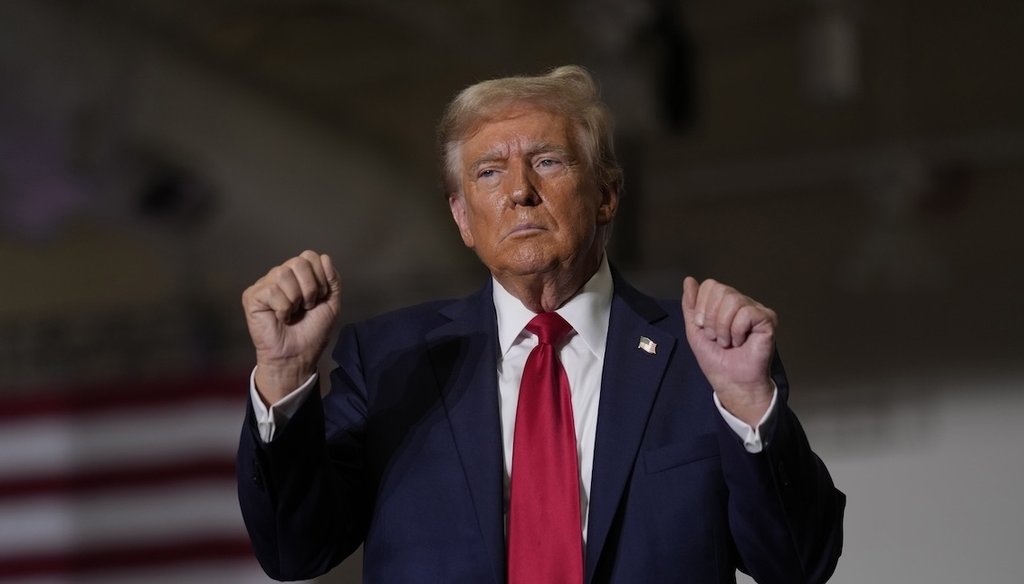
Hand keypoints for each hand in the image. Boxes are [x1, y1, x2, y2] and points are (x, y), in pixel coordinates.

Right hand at [242, 250, 340, 403]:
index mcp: (299, 275)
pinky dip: (282, 308)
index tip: (320, 298)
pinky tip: (280, 318)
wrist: (299, 355)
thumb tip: (325, 257)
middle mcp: (281, 276)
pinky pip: (271, 290)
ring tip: (293, 313)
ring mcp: (265, 285)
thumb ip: (332, 279)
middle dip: (310, 288)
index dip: (320, 277)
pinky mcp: (252, 296)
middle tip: (307, 307)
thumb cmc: (313, 332)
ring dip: (296, 299)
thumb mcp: (332, 303)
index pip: (310, 256)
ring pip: (283, 273)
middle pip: (298, 262)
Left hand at [681, 277, 776, 425]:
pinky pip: (747, 313)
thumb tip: (689, 280)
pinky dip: (737, 331)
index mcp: (723, 302)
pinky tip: (741, 342)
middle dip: (711, 319)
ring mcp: (755, 309)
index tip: (703, 328)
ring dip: (724, 327)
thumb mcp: (694, 330)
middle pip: (720, 290)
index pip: (710, 285)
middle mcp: (740, 302)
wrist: (730, 380)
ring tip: (728, 342)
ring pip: (733, 300)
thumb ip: (690, 305)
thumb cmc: (715, 358)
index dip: (702, 307)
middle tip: (716, 338)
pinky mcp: (767, 319)